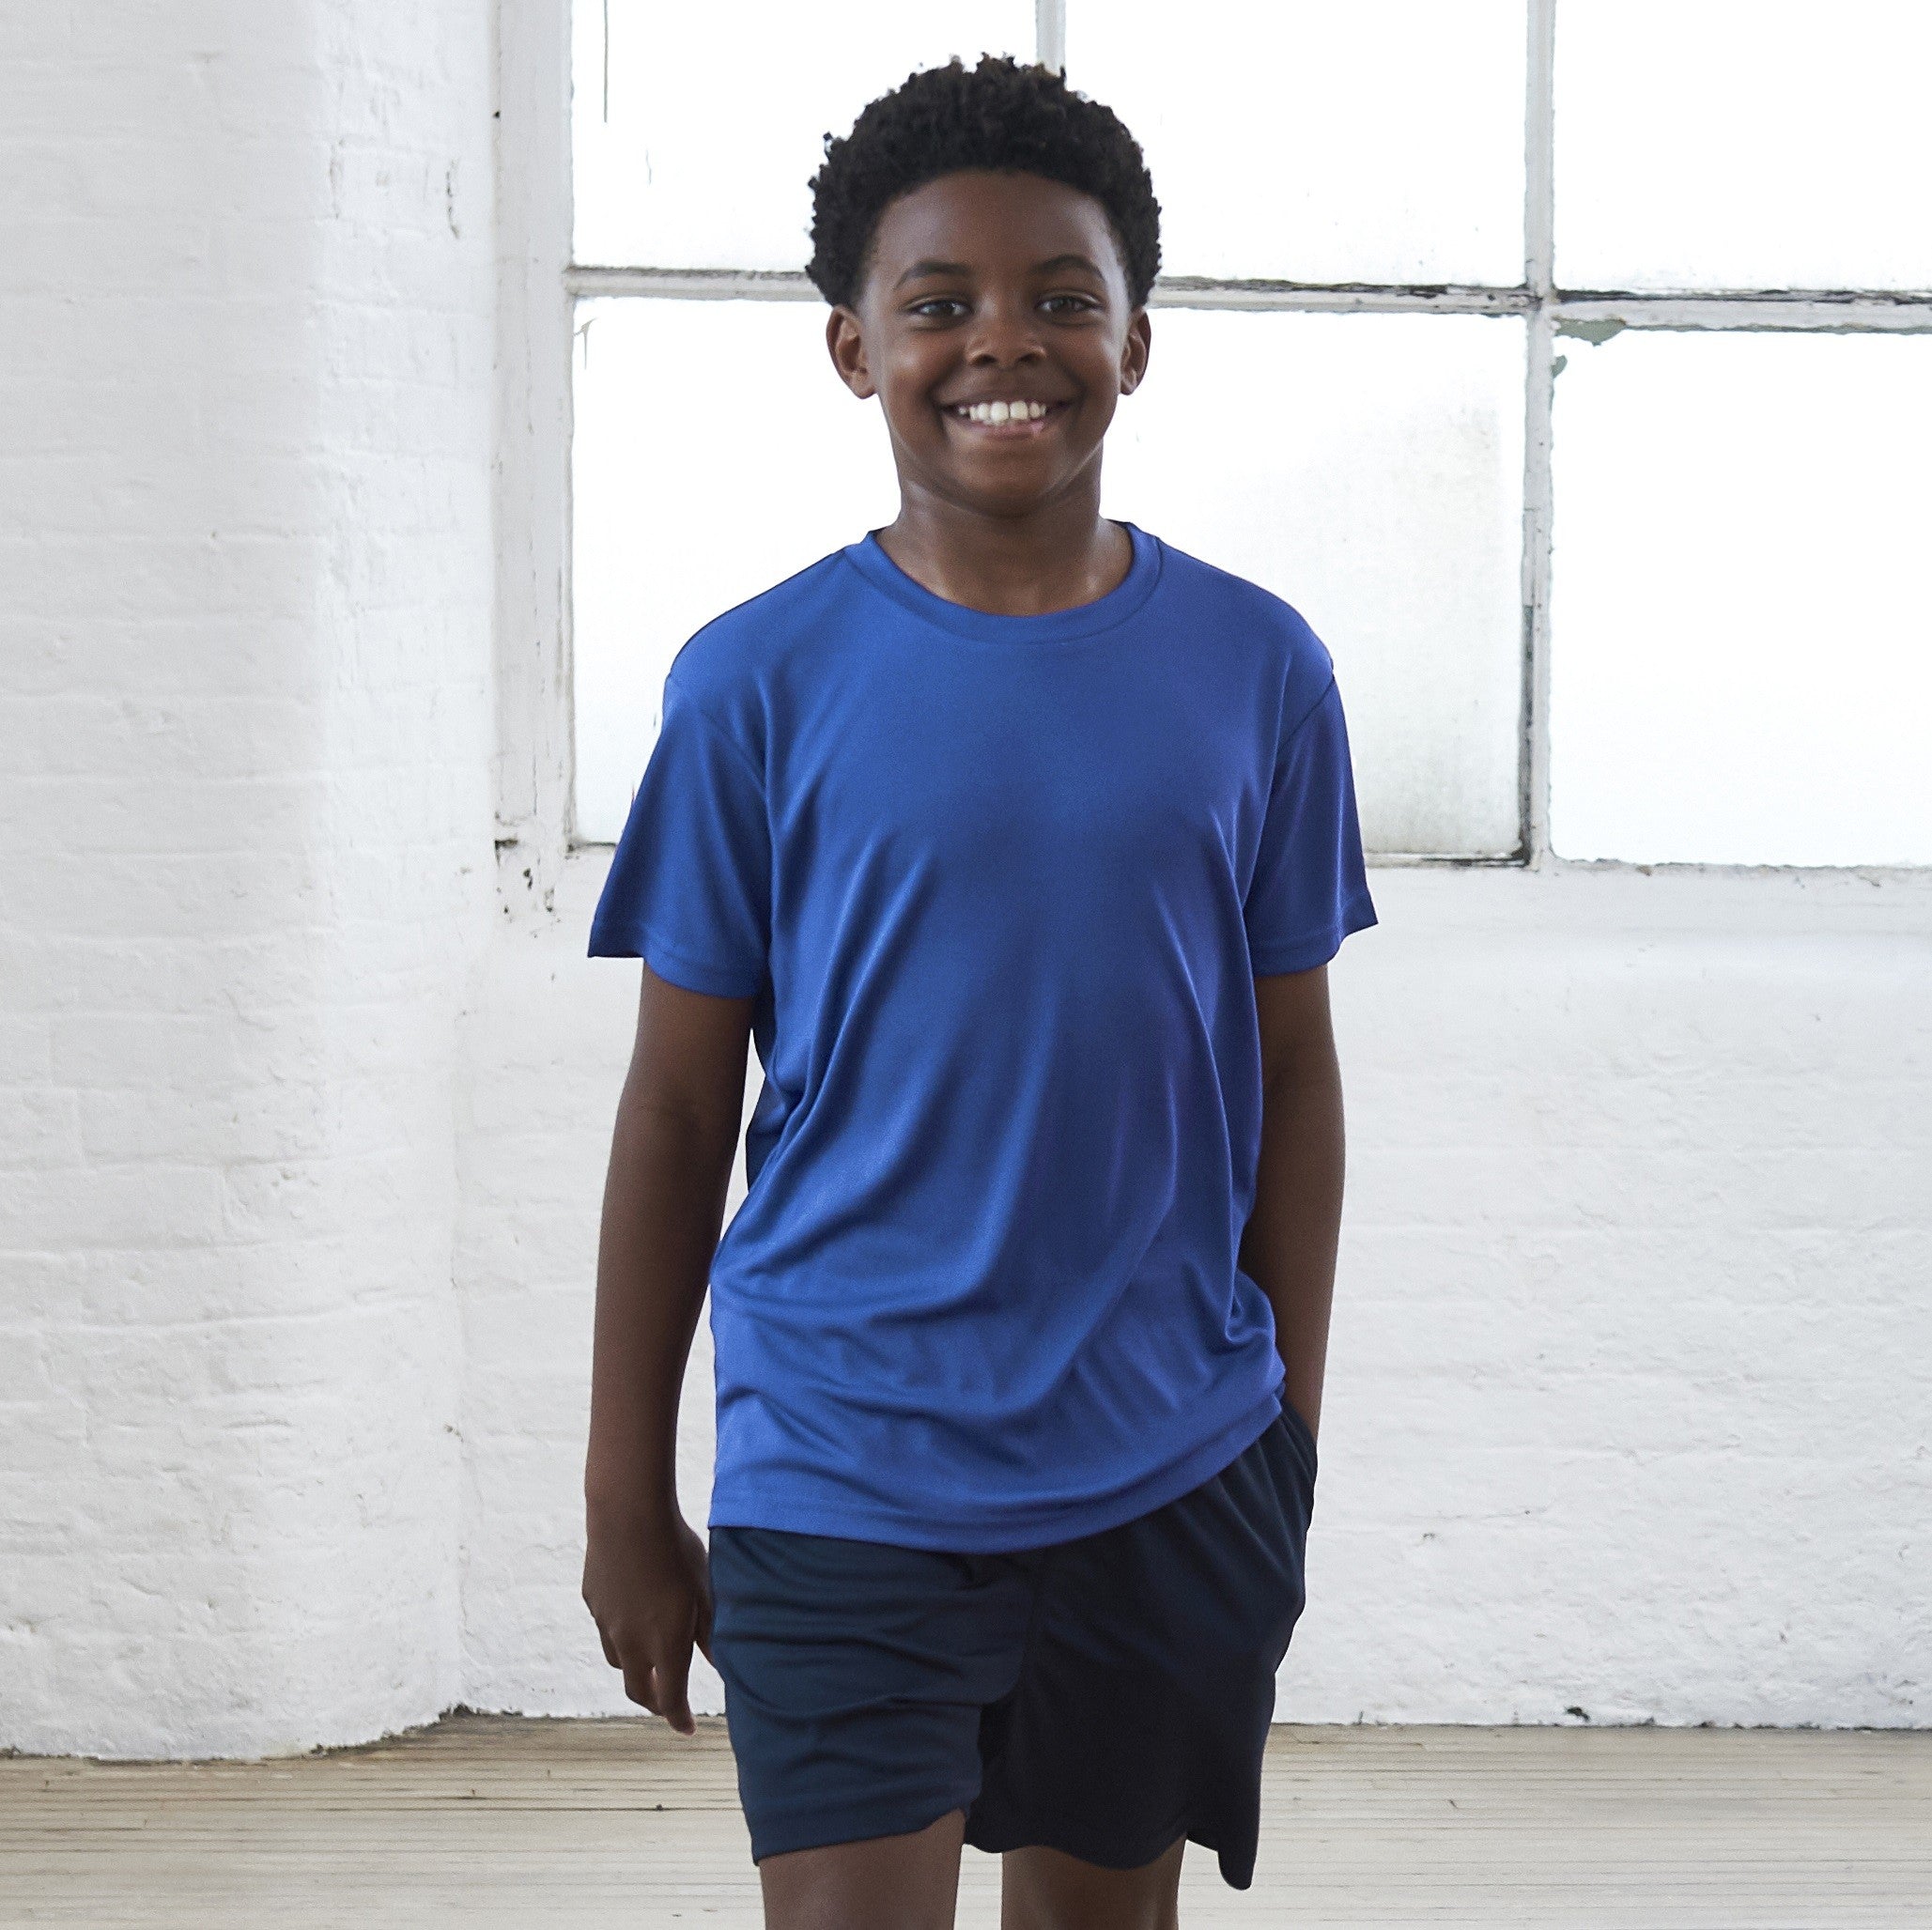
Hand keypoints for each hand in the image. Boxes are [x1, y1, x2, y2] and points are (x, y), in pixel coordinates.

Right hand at [582, 1507, 713, 1733]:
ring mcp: (606, 1623)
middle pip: (638, 1690)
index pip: (671, 1699)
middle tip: (666, 1704)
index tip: (687, 1728)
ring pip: (619, 1661)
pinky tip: (631, 1615)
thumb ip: (711, 1632)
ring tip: (648, 1662)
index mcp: (663, 1647)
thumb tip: (717, 1662)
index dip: (679, 1717)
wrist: (628, 1516)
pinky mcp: (593, 1600)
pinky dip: (619, 1633)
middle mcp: (630, 1643)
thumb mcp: (705, 1590)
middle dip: (654, 1702)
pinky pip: (606, 1627)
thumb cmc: (676, 1550)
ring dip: (635, 1669)